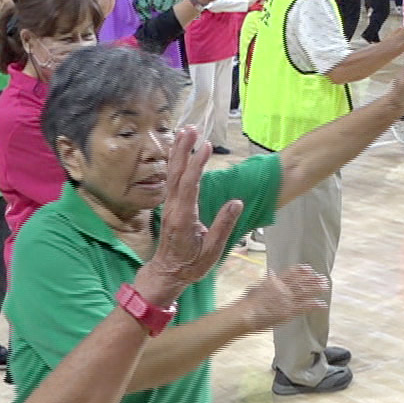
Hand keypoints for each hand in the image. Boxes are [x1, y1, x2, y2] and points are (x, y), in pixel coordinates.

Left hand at [130, 127, 241, 303]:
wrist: (167, 273)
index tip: (207, 146)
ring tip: (186, 132)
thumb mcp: (212, 251)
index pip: (190, 185)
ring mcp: (168, 205)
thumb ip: (223, 226)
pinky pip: (171, 178)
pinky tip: (179, 151)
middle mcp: (173, 207)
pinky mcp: (169, 205)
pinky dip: (175, 162)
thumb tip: (236, 202)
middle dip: (184, 149)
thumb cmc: (191, 264)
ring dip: (178, 152)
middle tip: (192, 129)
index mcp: (184, 217)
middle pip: (177, 173)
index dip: (198, 164)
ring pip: (171, 173)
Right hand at [235, 266, 331, 332]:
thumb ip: (266, 280)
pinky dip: (314, 305)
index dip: (301, 270)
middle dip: (313, 279)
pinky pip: (304, 306)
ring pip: (305, 292)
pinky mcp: (289, 311)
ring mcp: (286, 300)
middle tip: (323, 277)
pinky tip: (322, 304)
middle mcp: (282, 288)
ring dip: (317, 288)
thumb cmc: (246, 305)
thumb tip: (271, 272)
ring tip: (326, 287)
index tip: (309, 268)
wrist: (244, 315)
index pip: (290, 272)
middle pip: (301, 281)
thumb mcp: (255, 288)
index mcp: (274, 282)